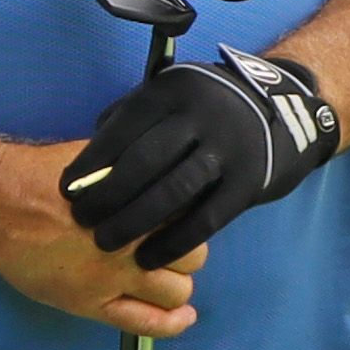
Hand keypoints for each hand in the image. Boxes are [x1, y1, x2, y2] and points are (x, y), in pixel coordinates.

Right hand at [0, 149, 205, 335]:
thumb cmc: (41, 176)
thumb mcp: (98, 160)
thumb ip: (133, 172)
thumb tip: (162, 165)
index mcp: (139, 204)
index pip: (191, 219)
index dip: (190, 219)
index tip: (179, 220)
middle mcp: (134, 241)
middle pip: (192, 255)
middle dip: (186, 252)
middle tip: (169, 247)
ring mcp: (115, 277)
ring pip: (177, 291)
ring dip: (176, 284)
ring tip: (161, 275)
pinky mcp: (94, 303)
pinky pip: (148, 324)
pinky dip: (172, 323)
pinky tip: (183, 316)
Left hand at [61, 49, 342, 259]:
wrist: (282, 113)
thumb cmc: (207, 109)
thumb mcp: (171, 95)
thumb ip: (131, 116)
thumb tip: (89, 153)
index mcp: (174, 91)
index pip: (124, 128)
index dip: (92, 162)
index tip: (66, 188)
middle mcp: (201, 116)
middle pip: (144, 161)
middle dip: (107, 195)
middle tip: (82, 219)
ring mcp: (227, 150)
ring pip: (172, 192)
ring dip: (134, 221)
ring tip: (106, 241)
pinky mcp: (247, 183)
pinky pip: (205, 219)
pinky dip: (173, 242)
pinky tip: (149, 257)